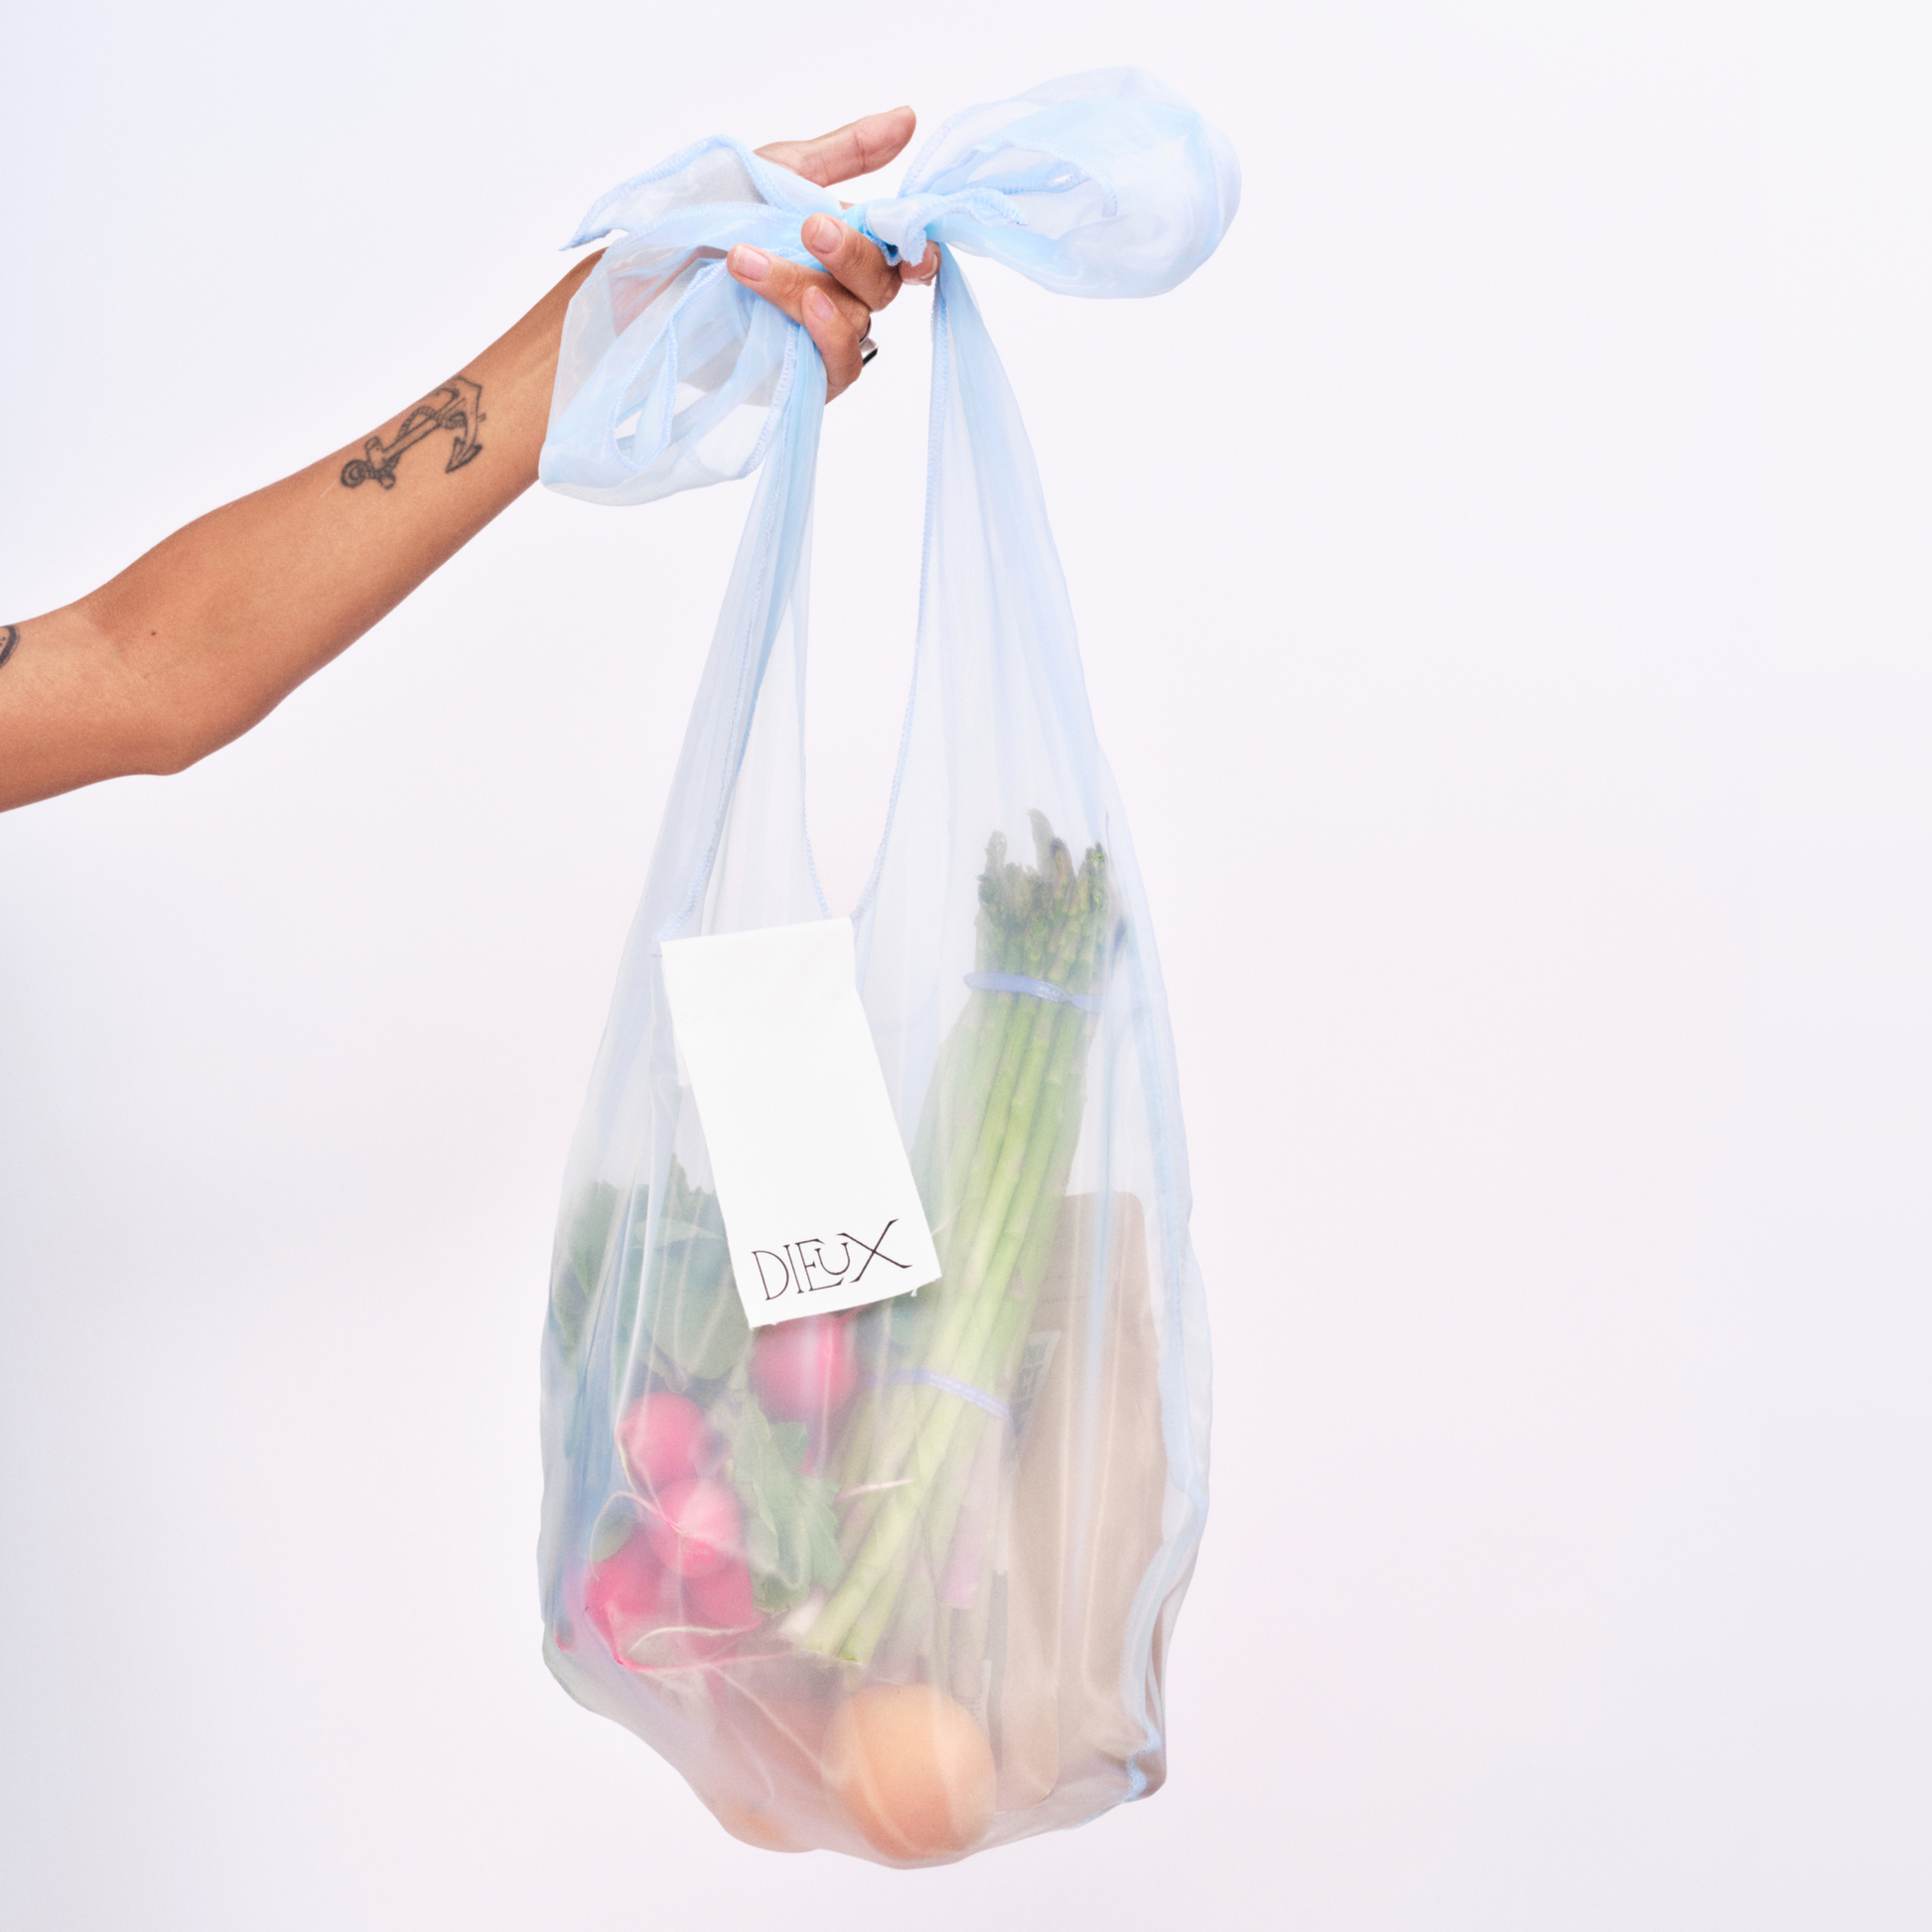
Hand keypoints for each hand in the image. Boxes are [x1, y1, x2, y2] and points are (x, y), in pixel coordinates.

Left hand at [731, 110, 941, 399]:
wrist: (647, 268)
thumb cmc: (711, 217)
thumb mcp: (780, 170)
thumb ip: (846, 152)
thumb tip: (907, 117)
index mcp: (850, 245)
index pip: (906, 256)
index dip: (920, 251)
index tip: (912, 243)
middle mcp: (844, 294)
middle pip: (882, 285)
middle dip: (852, 254)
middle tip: (811, 227)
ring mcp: (824, 338)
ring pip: (854, 320)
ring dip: (805, 285)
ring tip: (745, 259)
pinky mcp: (802, 376)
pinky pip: (840, 366)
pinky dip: (826, 335)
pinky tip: (802, 307)